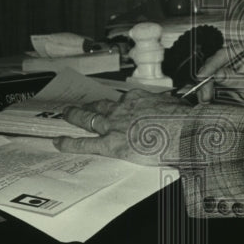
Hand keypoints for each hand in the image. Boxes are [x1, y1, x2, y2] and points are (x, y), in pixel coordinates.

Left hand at [53, 89, 187, 163]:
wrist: (183, 132)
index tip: (118, 107)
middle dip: (90, 106)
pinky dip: (69, 143)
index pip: (124, 101)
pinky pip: (84, 143)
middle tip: (80, 106)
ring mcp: (115, 125)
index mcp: (139, 98)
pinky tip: (58, 142)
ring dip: (75, 116)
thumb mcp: (178, 107)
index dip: (119, 106)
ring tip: (66, 115)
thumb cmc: (185, 121)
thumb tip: (175, 108)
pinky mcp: (111, 144)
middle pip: (101, 106)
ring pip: (88, 118)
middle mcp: (123, 108)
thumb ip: (170, 108)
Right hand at [196, 35, 243, 106]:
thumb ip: (234, 79)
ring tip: (205, 98)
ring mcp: (227, 64)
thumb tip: (218, 75)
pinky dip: (206, 88)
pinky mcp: (223, 74)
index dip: (211, 66)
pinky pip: (210, 80)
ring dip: (204, 85)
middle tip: (204, 94)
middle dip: (205, 79)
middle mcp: (233, 54)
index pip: (222, 54)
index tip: (203, 77)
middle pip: (212, 63)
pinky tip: (206, 97)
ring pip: (208, 72)